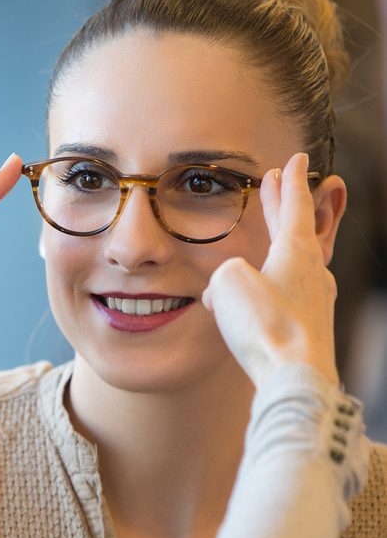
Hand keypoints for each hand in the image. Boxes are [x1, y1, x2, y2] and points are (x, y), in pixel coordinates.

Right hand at [202, 152, 337, 388]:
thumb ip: (224, 275)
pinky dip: (266, 291)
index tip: (295, 159)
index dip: (290, 182)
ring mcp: (315, 303)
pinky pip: (284, 299)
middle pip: (298, 231)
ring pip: (292, 266)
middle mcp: (312, 274)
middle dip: (285, 207)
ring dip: (274, 252)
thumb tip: (222, 294)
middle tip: (279, 185)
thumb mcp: (228, 282)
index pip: (295, 207)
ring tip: (257, 247)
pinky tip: (245, 306)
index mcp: (297, 253)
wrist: (294, 378)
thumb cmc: (265, 326)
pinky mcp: (308, 330)